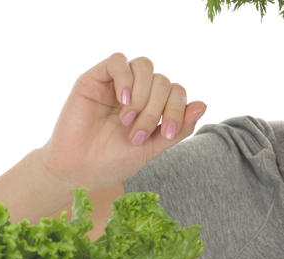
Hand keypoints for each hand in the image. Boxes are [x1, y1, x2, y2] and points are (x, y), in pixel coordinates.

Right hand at [40, 53, 205, 190]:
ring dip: (143, 95)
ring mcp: (117, 84)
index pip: (177, 92)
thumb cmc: (114, 161)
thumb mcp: (153, 148)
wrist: (79, 170)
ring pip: (145, 66)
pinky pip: (118, 61)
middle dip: (156, 109)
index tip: (166, 134)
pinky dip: (126, 79)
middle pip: (163, 80)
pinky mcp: (95, 78)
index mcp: (154, 107)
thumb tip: (203, 104)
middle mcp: (138, 92)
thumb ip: (178, 128)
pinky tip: (122, 102)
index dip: (177, 109)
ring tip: (127, 120)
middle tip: (137, 134)